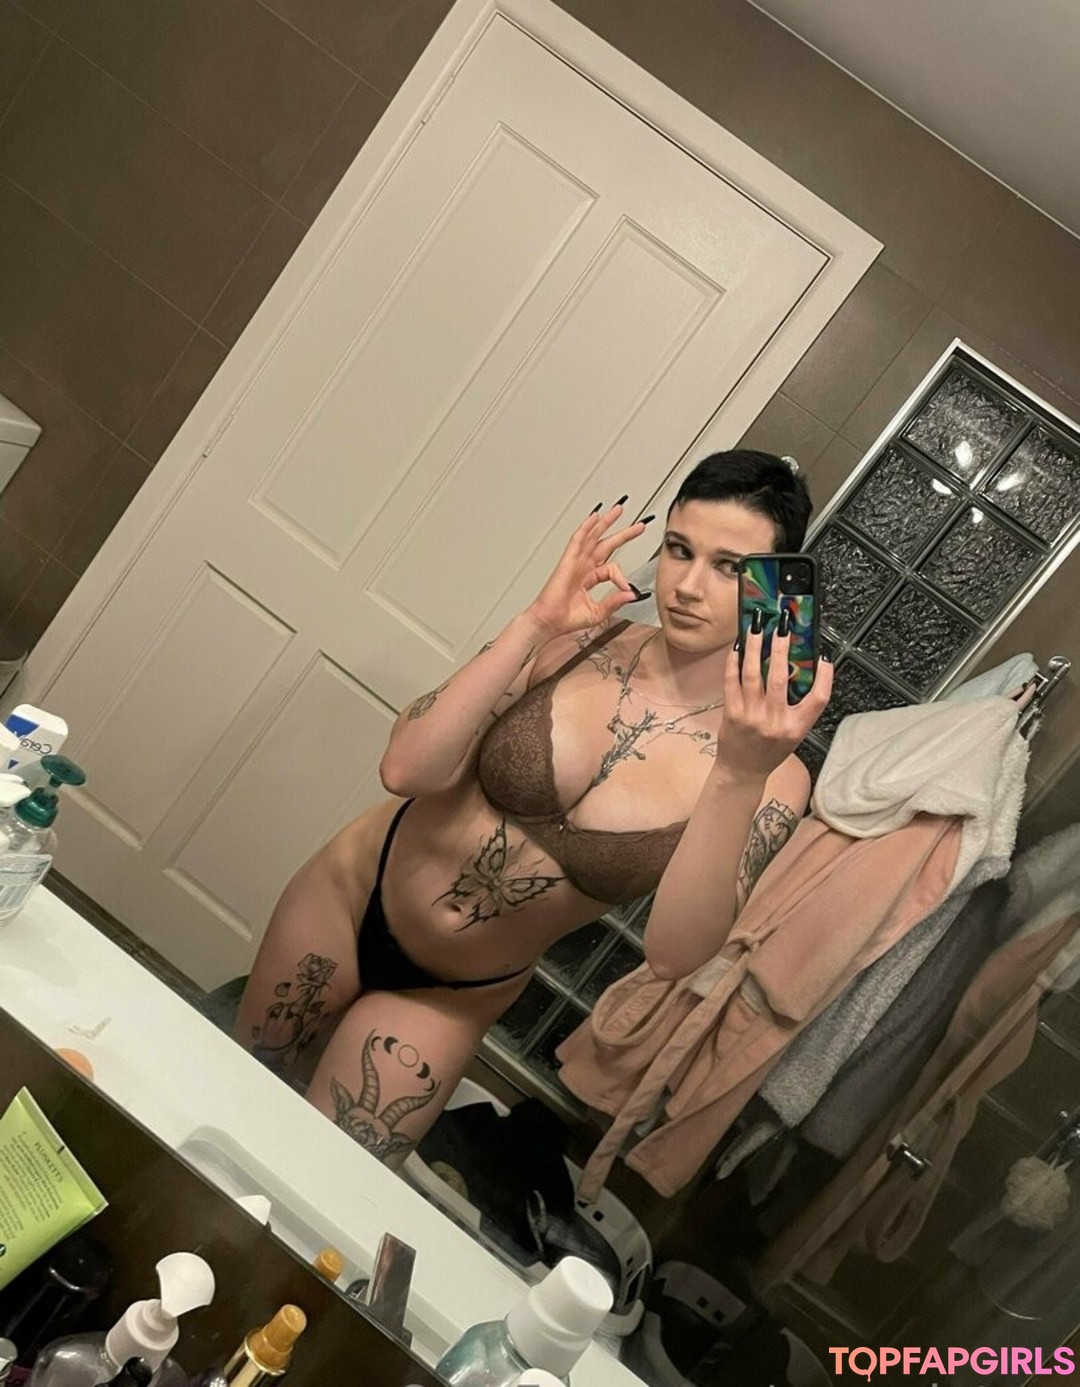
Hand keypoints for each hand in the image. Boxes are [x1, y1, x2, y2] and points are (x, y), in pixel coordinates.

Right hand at [526, 502, 648, 637]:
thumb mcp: (598, 612)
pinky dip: (586, 528)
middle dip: (623, 533)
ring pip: (593, 536)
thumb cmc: (566, 619)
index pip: (612, 569)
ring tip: (618, 510)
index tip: (627, 588)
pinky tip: (595, 517)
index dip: (622, 578)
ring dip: (606, 522)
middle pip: (607, 544)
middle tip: (639, 525)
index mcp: (590, 578)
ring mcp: (576, 562)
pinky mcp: (568, 561)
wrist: (549, 622)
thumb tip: (631, 594)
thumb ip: (614, 601)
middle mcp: (583, 567)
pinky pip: (577, 540)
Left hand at [714, 628, 833, 785]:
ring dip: (755, 647)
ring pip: (753, 674)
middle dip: (781, 647)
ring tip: (757, 627)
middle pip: (781, 678)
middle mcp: (774, 722)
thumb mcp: (794, 733)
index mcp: (796, 727)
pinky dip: (735, 661)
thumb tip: (802, 668)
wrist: (743, 771)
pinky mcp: (732, 713)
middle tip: (781, 626)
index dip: (825, 677)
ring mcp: (751, 717)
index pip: (818, 699)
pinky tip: (738, 648)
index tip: (824, 658)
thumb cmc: (770, 750)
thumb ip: (799, 706)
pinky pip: (732, 681)